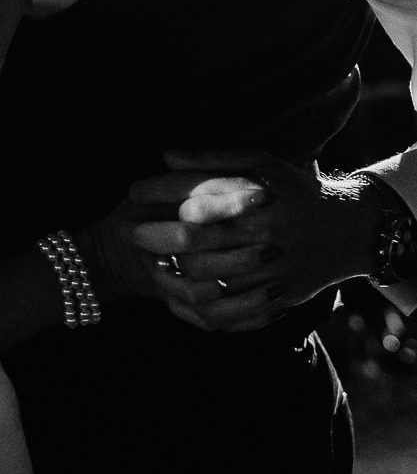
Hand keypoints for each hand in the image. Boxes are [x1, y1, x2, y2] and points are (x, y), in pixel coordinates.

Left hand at [128, 156, 281, 330]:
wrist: (346, 232)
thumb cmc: (295, 190)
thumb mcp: (260, 162)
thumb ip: (213, 159)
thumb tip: (165, 155)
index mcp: (257, 202)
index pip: (194, 198)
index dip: (157, 194)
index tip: (133, 191)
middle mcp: (263, 241)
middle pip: (192, 244)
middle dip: (152, 236)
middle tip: (128, 230)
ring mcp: (269, 278)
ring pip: (205, 285)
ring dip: (169, 276)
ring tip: (149, 263)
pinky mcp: (273, 304)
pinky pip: (226, 318)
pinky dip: (195, 313)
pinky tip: (174, 298)